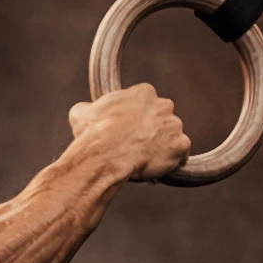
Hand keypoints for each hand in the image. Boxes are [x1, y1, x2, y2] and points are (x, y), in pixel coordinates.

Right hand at [67, 84, 190, 181]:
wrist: (105, 156)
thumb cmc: (92, 134)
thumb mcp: (81, 114)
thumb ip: (88, 109)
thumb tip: (83, 110)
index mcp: (143, 92)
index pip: (146, 103)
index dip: (138, 119)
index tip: (131, 130)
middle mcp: (164, 105)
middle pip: (162, 119)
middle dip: (153, 131)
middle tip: (138, 147)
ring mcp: (174, 125)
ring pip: (172, 137)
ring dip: (162, 148)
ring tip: (145, 163)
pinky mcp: (180, 146)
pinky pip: (181, 154)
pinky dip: (173, 162)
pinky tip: (159, 170)